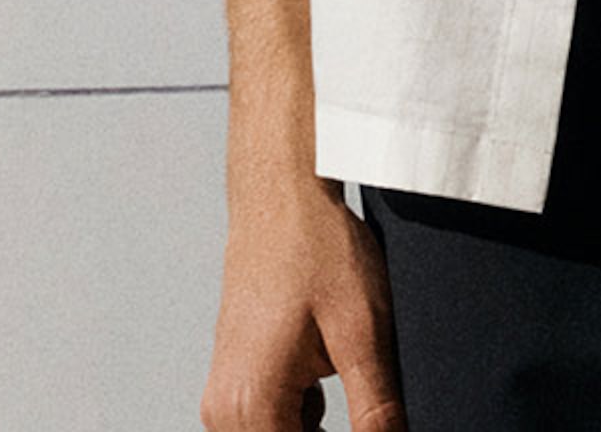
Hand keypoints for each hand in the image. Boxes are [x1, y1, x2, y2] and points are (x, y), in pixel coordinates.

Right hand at [202, 172, 406, 431]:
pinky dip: (300, 411)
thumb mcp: (363, 331)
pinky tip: (324, 366)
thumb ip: (376, 409)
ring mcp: (224, 393)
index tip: (376, 428)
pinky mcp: (233, 376)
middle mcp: (225, 409)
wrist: (281, 192)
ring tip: (342, 372)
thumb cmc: (316, 246)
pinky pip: (268, 417)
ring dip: (314, 428)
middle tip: (368, 405)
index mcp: (252, 405)